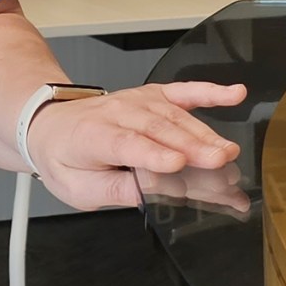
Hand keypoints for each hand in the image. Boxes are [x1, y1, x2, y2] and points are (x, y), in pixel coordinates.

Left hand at [24, 81, 247, 210]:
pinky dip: (210, 91)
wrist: (51, 124)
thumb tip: (149, 194)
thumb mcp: (77, 188)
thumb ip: (113, 190)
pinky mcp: (153, 96)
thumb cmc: (66, 157)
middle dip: (191, 145)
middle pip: (158, 129)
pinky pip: (183, 92)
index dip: (152, 153)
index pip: (126, 143)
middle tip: (220, 161)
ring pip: (175, 116)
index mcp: (93, 136)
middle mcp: (118, 112)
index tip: (177, 163)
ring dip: (205, 133)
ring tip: (228, 152)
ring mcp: (138, 101)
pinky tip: (234, 94)